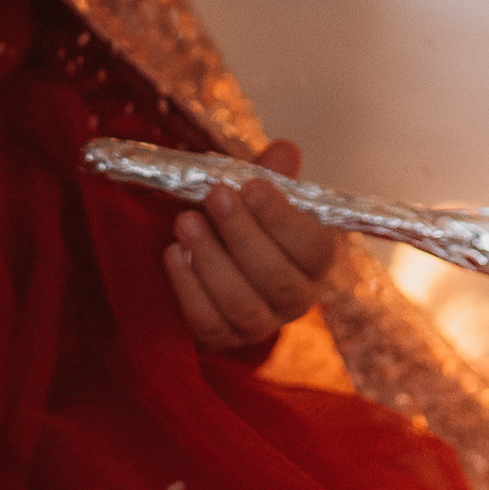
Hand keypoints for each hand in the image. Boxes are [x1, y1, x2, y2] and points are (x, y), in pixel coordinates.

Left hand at [163, 141, 339, 350]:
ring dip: (210, 260)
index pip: (313, 248)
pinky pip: (207, 322)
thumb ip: (273, 174)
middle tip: (215, 195)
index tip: (252, 186)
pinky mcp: (223, 338)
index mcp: (315, 261)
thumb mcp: (261, 194)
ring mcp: (260, 324)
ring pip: (242, 305)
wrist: (221, 261)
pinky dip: (187, 288)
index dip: (283, 219)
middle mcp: (296, 299)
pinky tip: (173, 253)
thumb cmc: (249, 222)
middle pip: (277, 279)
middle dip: (242, 234)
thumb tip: (284, 151)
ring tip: (185, 221)